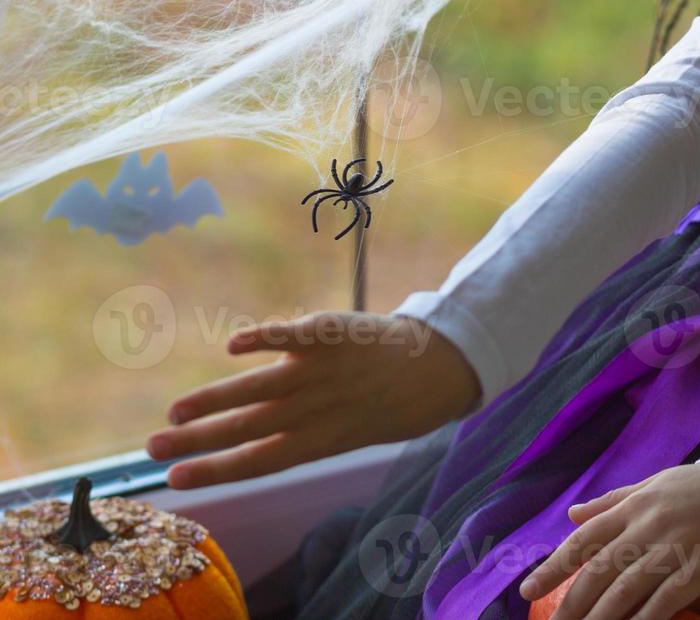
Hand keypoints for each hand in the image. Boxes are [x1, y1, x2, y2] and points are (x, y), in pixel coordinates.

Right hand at [146, 311, 480, 489]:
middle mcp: (313, 409)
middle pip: (246, 429)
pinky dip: (263, 338)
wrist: (431, 370)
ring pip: (256, 388)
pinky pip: (292, 336)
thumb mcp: (341, 433)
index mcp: (316, 440)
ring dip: (212, 399)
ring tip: (175, 412)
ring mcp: (320, 371)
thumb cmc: (379, 403)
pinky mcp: (329, 334)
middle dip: (196, 441)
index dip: (214, 471)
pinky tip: (233, 346)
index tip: (174, 480)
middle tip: (154, 449)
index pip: (256, 461)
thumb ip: (294, 436)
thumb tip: (240, 439)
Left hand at [517, 465, 699, 619]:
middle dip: (571, 603)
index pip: (583, 540)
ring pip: (625, 591)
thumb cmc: (694, 489)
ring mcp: (670, 553)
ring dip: (599, 618)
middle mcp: (645, 530)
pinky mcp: (695, 574)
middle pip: (599, 571)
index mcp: (631, 508)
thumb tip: (573, 514)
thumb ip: (610, 502)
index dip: (554, 566)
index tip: (529, 589)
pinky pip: (663, 603)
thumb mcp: (649, 485)